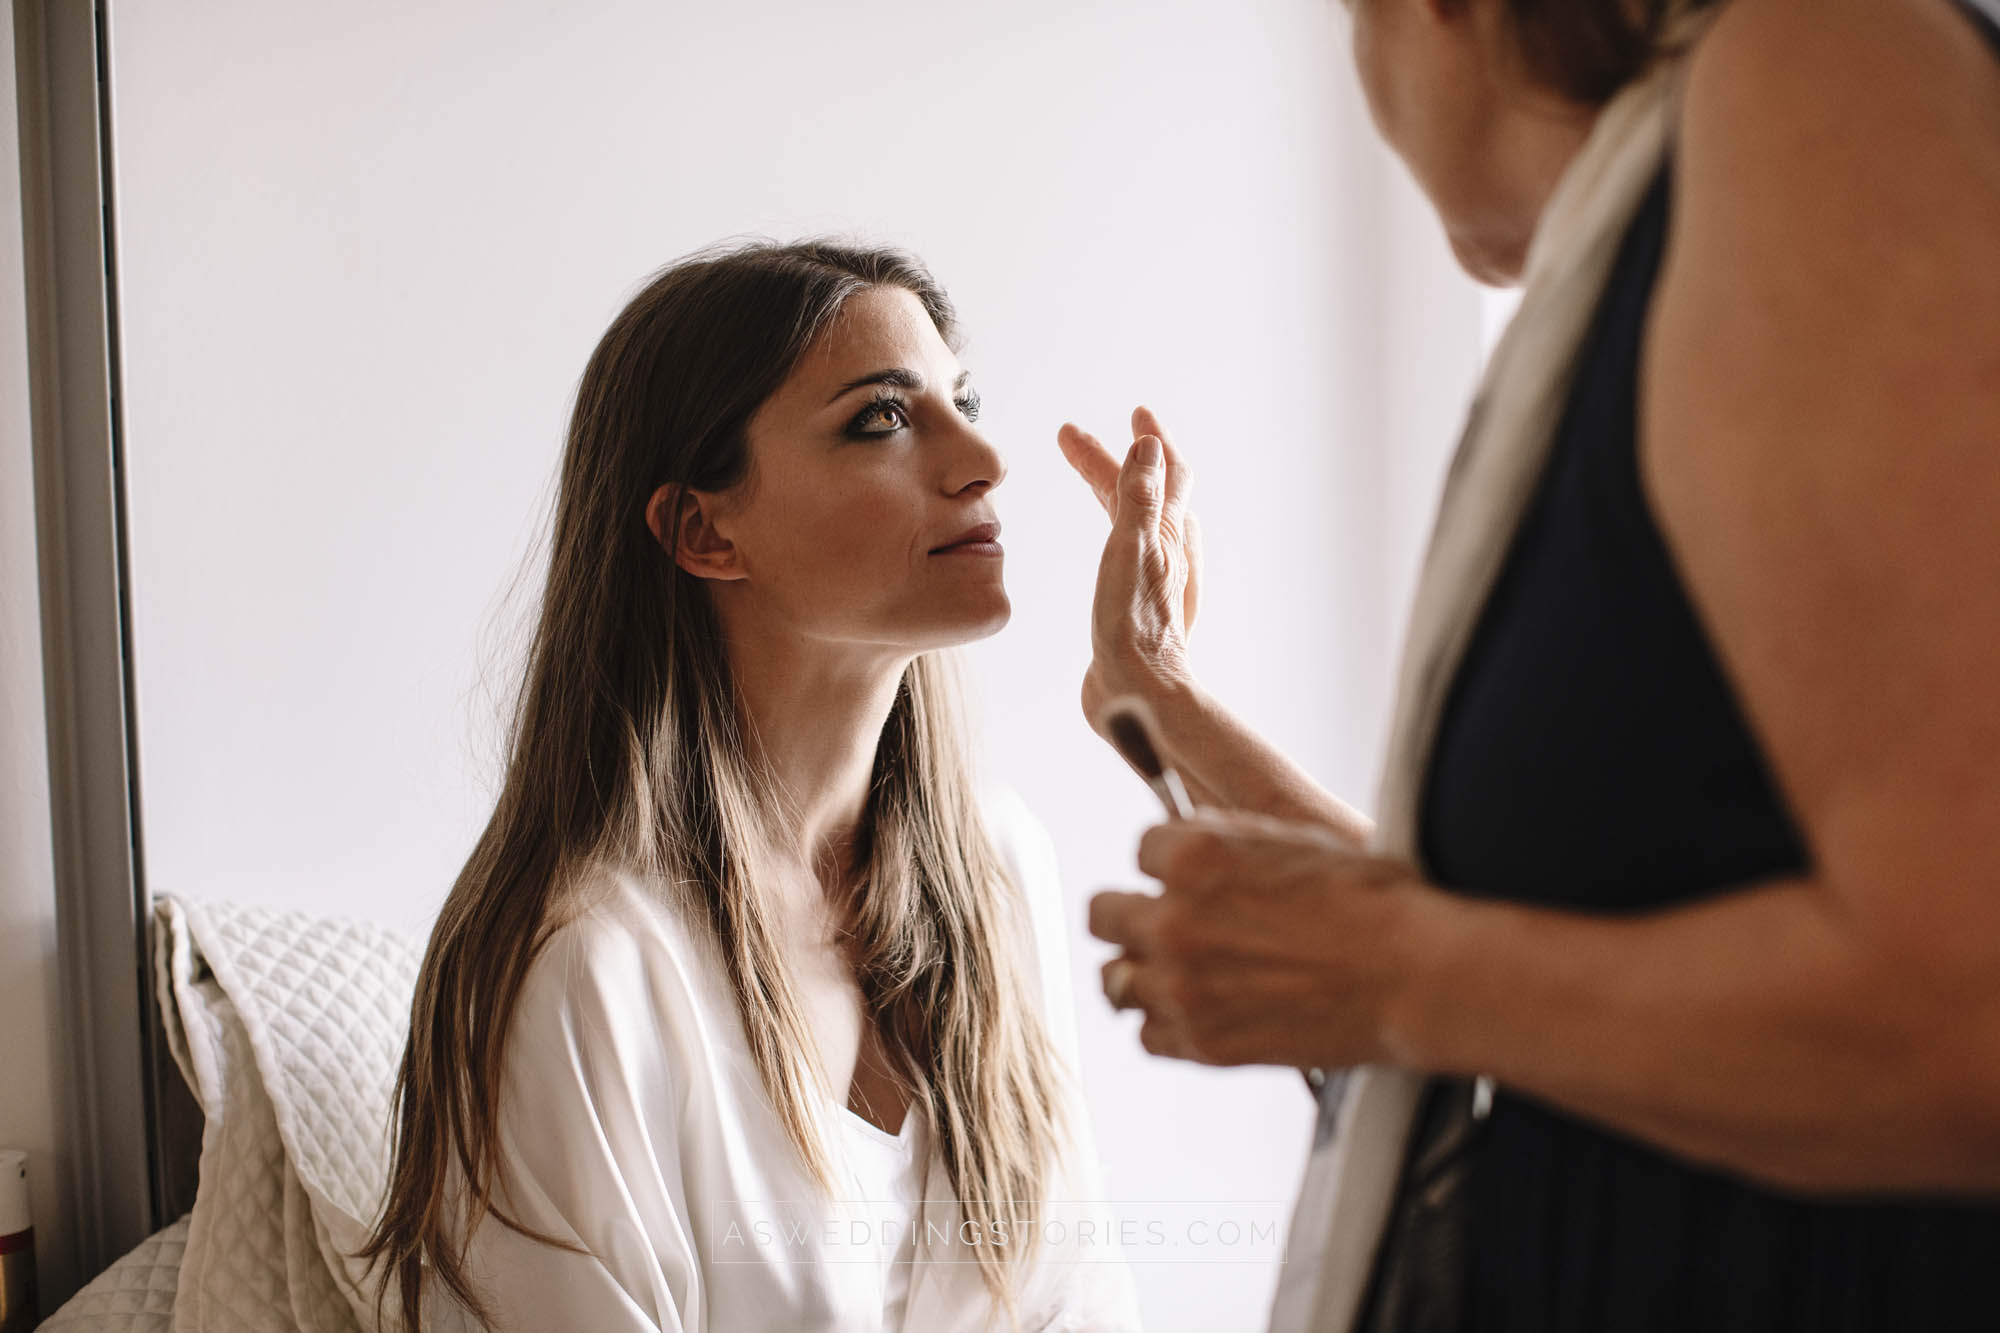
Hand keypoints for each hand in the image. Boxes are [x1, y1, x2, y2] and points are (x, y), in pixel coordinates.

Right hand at [1057, 406, 1202, 731]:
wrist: (1138, 696)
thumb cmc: (1131, 627)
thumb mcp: (1132, 549)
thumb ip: (1140, 496)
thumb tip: (1150, 444)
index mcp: (1166, 536)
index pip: (1160, 473)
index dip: (1146, 441)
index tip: (1135, 413)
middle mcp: (1167, 556)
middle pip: (1142, 494)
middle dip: (1112, 463)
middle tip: (1075, 440)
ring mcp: (1155, 583)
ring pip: (1137, 524)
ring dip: (1116, 494)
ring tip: (1098, 480)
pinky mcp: (1137, 609)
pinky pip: (1131, 556)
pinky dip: (1118, 532)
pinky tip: (1116, 547)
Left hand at [1088, 811, 1425, 1070]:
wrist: (1414, 976)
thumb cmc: (1374, 904)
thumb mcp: (1293, 839)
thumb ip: (1227, 843)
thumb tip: (1193, 845)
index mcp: (1194, 856)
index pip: (1141, 851)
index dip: (1168, 864)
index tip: (1186, 877)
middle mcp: (1174, 920)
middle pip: (1103, 914)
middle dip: (1132, 913)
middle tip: (1159, 922)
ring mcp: (1182, 986)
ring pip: (1115, 979)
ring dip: (1139, 972)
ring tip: (1171, 973)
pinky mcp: (1202, 1042)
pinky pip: (1147, 1035)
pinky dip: (1165, 1025)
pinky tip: (1197, 1012)